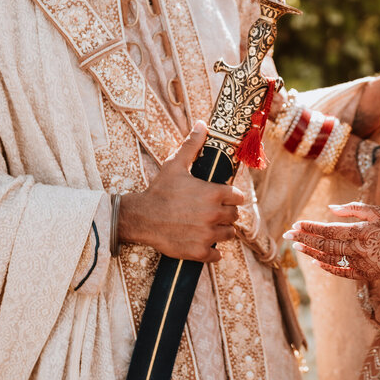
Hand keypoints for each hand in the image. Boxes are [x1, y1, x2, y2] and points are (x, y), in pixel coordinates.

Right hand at [118, 121, 246, 262]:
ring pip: (228, 235)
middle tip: (213, 212)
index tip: (223, 198)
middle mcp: (214, 215)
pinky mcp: (198, 252)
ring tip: (208, 227)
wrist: (141, 218)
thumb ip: (192, 145)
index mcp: (214, 194)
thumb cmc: (159, 190)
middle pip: (234, 217)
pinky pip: (216, 255)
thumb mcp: (175, 165)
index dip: (232, 197)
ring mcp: (207, 235)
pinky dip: (212, 251)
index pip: (238, 197)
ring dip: (221, 232)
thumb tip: (202, 124)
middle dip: (226, 214)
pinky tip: (203, 243)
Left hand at [285, 202, 379, 281]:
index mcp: (360, 231)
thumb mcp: (379, 212)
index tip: (295, 224)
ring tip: (298, 247)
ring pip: (330, 259)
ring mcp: (361, 264)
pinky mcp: (365, 275)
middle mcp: (357, 249)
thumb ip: (354, 209)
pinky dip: (328, 268)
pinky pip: (342, 272)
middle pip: (324, 245)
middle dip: (304, 239)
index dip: (310, 228)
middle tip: (288, 235)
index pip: (327, 230)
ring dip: (311, 253)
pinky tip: (317, 263)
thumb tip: (330, 209)